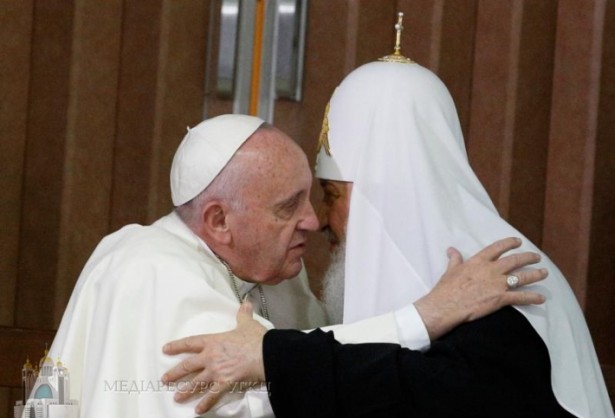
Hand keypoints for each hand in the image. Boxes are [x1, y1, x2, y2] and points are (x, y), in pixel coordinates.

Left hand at [161, 302, 266, 414]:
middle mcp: (210, 357)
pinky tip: (198, 410)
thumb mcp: (247, 324)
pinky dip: (205, 403)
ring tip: (177, 398)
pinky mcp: (225, 383)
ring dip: (186, 391)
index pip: (191, 342)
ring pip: (196, 383)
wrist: (265, 353)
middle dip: (175, 373)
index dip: (177, 346)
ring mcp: (216, 372)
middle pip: (188, 366)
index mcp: (213, 341)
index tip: (166, 349)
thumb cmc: (255, 338)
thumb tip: (246, 303)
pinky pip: (212, 395)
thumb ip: (243, 314)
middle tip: (165, 379)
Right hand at [414, 237, 546, 339]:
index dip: (509, 243)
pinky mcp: (501, 299)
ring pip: (522, 277)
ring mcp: (498, 284)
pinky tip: (541, 298)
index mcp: (479, 261)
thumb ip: (455, 259)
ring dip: (535, 275)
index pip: (498, 248)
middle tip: (536, 257)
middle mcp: (492, 270)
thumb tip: (451, 249)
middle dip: (528, 258)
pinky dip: (532, 298)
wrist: (447, 305)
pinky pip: (521, 297)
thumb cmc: (446, 288)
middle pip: (515, 261)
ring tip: (544, 273)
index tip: (518, 241)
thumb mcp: (450, 270)